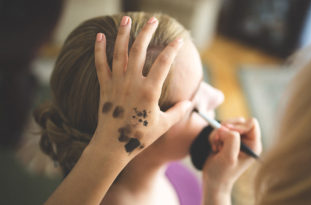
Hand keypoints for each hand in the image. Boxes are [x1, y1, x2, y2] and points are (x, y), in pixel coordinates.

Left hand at [90, 16, 191, 156]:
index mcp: (149, 91)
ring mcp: (117, 83)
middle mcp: (132, 83)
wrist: (112, 145)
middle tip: (153, 20)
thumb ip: (178, 112)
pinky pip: (100, 64)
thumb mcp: (163, 125)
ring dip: (124, 34)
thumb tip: (190, 103)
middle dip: (147, 32)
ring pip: (119, 53)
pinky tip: (99, 36)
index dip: (173, 49)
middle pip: (140, 50)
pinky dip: (99, 49)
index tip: (179, 40)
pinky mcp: (105, 87)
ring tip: (127, 19)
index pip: (164, 63)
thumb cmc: (139, 136)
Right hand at [202, 118, 261, 192]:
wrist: (213, 181)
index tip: (227, 133)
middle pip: (239, 121)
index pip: (251, 124)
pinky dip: (214, 135)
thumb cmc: (222, 173)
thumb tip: (226, 128)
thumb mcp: (228, 158)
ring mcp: (238, 139)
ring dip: (218, 133)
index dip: (238, 126)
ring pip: (228, 123)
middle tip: (218, 140)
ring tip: (216, 145)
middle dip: (225, 129)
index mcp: (254, 145)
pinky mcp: (228, 139)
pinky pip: (220, 128)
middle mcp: (248, 141)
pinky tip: (214, 147)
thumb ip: (231, 140)